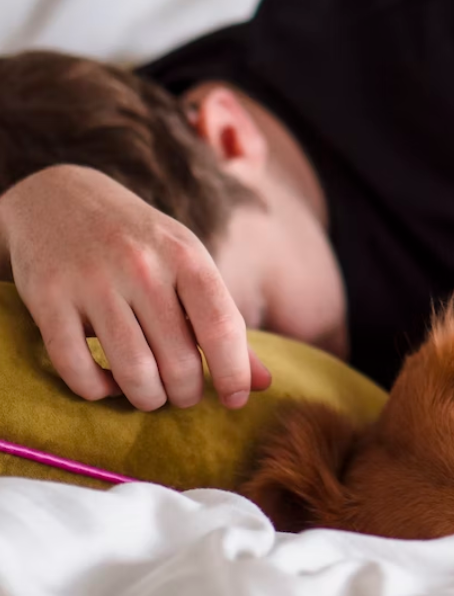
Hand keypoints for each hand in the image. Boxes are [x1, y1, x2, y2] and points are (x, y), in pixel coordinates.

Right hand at [0, 166, 270, 410]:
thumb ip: (223, 322)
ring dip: (147, 398)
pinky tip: (106, 383)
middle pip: (178, 360)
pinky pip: (76, 368)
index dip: (234, 373)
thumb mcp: (189, 265)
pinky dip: (96, 390)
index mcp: (186, 256)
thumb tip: (262, 384)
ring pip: (132, 371)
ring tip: (151, 395)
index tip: (235, 400)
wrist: (61, 196)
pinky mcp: (48, 298)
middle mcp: (142, 267)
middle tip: (184, 395)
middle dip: (186, 393)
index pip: (222, 326)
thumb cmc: (142, 243)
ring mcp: (92, 282)